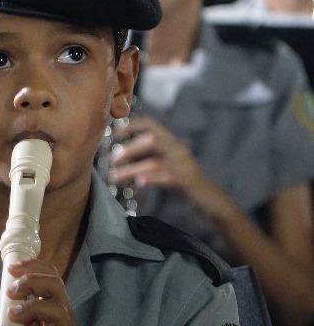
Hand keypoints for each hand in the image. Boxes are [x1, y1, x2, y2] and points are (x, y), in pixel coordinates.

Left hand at [4, 258, 86, 325]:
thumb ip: (20, 314)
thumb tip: (2, 297)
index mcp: (55, 307)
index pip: (50, 276)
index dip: (33, 266)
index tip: (12, 267)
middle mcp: (64, 317)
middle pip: (56, 286)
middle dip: (32, 281)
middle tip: (12, 290)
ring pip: (59, 311)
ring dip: (34, 308)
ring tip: (14, 314)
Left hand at [110, 117, 231, 220]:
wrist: (213, 200)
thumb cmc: (185, 182)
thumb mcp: (166, 165)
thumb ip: (147, 158)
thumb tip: (120, 155)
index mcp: (172, 143)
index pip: (152, 125)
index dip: (133, 125)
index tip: (115, 132)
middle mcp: (178, 149)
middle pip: (153, 140)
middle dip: (131, 148)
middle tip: (113, 158)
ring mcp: (184, 164)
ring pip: (155, 161)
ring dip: (132, 169)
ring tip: (115, 176)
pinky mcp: (187, 181)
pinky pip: (167, 177)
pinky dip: (152, 178)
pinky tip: (139, 182)